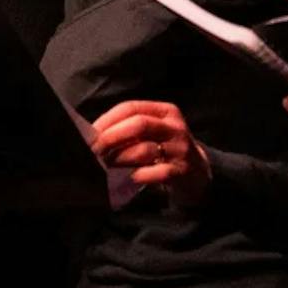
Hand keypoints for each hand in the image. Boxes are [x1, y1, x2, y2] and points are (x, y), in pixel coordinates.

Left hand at [89, 101, 212, 206]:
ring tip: (105, 166)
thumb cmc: (166, 150)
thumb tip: (94, 135)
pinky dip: (137, 176)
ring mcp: (180, 149)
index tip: (89, 134)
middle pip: (138, 124)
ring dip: (120, 159)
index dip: (107, 120)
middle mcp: (174, 127)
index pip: (130, 108)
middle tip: (94, 151)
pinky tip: (125, 179)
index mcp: (165, 111)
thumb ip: (130, 129)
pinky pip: (155, 172)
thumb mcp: (154, 132)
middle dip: (111, 137)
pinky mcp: (182, 171)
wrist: (198, 173)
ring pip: (144, 149)